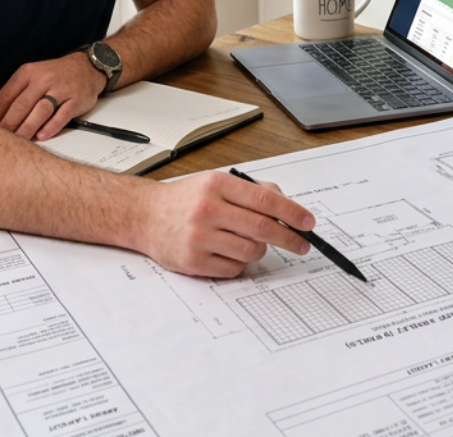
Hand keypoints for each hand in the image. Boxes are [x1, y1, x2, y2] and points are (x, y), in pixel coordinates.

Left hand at [0, 52, 103, 139]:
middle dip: (8, 125)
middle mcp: (43, 79)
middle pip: (21, 105)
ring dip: (27, 128)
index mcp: (28, 73)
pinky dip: (51, 127)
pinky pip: (62, 115)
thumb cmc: (56, 75)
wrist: (87, 67)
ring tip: (18, 141)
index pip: (5, 96)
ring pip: (40, 110)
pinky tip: (42, 136)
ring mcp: (61, 89)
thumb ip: (10, 96)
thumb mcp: (30, 78)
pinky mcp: (76, 99)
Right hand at [132, 172, 316, 277]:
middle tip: (301, 244)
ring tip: (249, 243)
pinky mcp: (193, 261)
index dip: (292, 212)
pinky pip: (233, 268)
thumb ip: (252, 191)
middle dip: (289, 238)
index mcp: (217, 185)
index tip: (308, 223)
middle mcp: (207, 209)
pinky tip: (229, 253)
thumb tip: (286, 205)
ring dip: (259, 250)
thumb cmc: (185, 200)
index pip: (265, 200)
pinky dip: (239, 263)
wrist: (144, 216)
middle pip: (262, 228)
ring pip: (251, 251)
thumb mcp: (217, 183)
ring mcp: (199, 237)